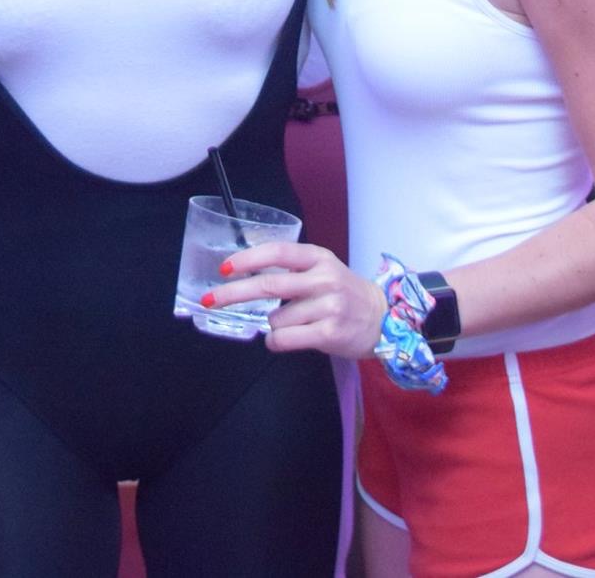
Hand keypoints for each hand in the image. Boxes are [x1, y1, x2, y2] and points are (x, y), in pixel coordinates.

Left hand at [212, 240, 386, 357]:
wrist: (383, 319)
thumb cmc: (344, 293)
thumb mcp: (323, 269)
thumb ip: (292, 269)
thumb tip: (245, 274)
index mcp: (319, 258)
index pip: (278, 252)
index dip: (248, 259)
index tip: (224, 268)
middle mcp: (324, 279)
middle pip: (268, 285)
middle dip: (233, 293)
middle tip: (210, 299)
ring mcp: (328, 307)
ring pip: (275, 319)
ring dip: (271, 325)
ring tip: (292, 325)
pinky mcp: (329, 333)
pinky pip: (285, 339)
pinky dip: (275, 341)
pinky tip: (282, 339)